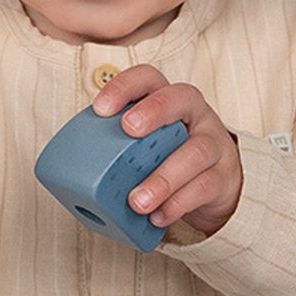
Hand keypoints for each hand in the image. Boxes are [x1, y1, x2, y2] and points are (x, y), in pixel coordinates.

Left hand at [92, 65, 242, 236]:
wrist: (216, 182)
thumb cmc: (167, 155)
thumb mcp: (145, 142)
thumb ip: (118, 145)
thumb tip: (71, 171)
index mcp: (167, 99)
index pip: (148, 78)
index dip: (125, 87)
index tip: (100, 108)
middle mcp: (194, 114)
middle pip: (181, 98)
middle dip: (154, 111)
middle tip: (128, 131)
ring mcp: (213, 143)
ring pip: (195, 151)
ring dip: (163, 178)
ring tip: (137, 201)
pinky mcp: (223, 176)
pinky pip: (204, 187)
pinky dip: (178, 205)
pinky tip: (157, 217)